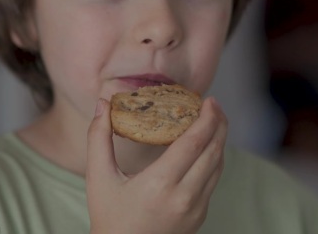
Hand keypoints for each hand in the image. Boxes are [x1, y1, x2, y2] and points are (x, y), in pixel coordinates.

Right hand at [86, 96, 227, 233]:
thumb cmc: (109, 218)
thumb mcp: (98, 178)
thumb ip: (99, 139)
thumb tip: (102, 104)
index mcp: (160, 184)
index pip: (194, 142)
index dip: (206, 118)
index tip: (208, 100)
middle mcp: (184, 197)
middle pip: (213, 151)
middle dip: (218, 124)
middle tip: (214, 105)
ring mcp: (196, 209)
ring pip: (217, 167)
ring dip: (219, 141)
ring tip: (213, 121)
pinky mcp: (199, 217)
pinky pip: (213, 181)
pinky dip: (213, 160)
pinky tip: (206, 148)